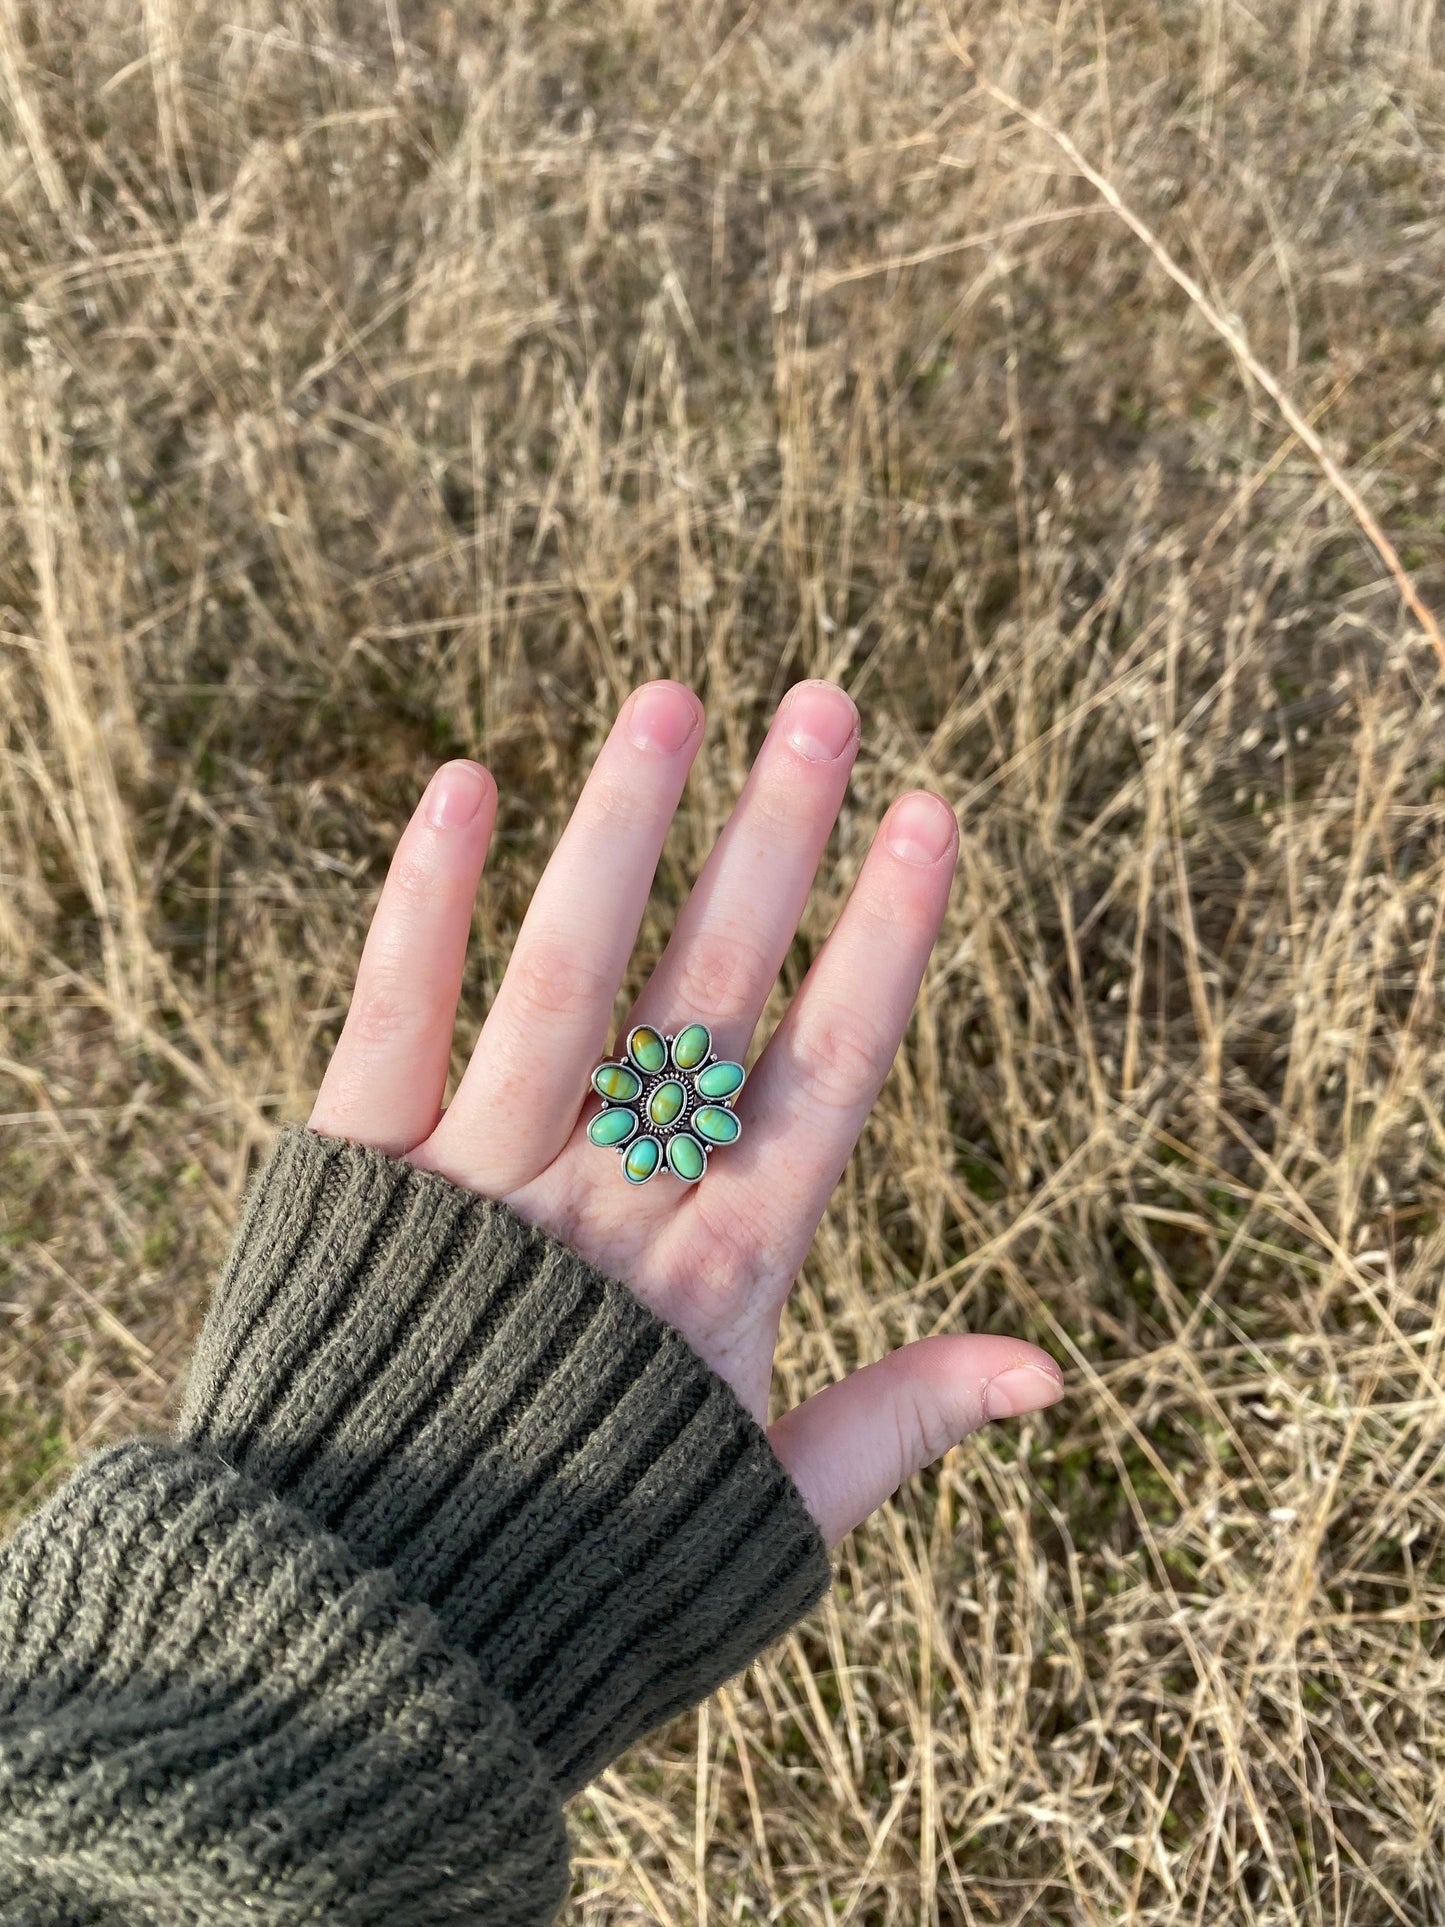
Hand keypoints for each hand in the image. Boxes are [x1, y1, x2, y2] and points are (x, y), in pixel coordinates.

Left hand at [309, 680, 1062, 1545]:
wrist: (372, 1644)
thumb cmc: (587, 1575)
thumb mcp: (766, 1521)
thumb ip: (903, 1423)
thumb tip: (1054, 1371)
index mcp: (725, 1281)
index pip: (830, 1074)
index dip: (885, 939)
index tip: (930, 817)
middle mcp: (612, 1209)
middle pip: (713, 994)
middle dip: (775, 844)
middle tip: (823, 705)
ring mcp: (480, 1185)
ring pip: (568, 976)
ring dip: (624, 831)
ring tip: (670, 699)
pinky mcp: (353, 1179)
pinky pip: (391, 1017)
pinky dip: (425, 901)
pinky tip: (464, 782)